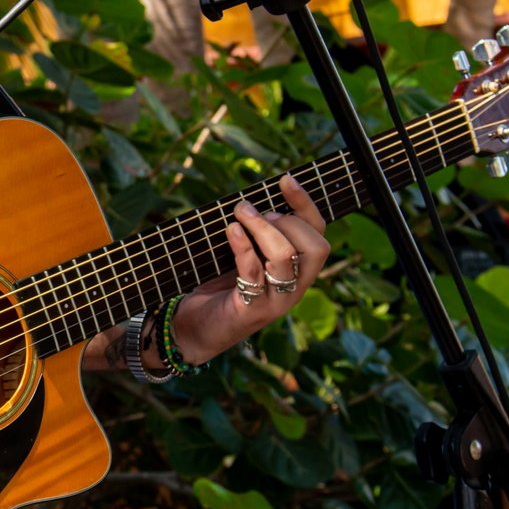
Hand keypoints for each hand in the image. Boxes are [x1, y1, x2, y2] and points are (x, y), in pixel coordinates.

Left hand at [168, 174, 329, 363]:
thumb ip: (253, 234)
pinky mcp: (250, 311)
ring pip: (286, 257)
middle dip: (286, 219)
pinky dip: (243, 247)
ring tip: (240, 214)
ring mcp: (275, 302)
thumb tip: (250, 201)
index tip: (285, 180)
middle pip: (315, 246)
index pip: (318, 233)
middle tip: (252, 211)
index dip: (305, 204)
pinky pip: (253, 274)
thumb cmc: (215, 288)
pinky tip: (231, 231)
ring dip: (263, 228)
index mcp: (296, 271)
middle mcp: (294, 288)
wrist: (191, 329)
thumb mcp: (239, 255)